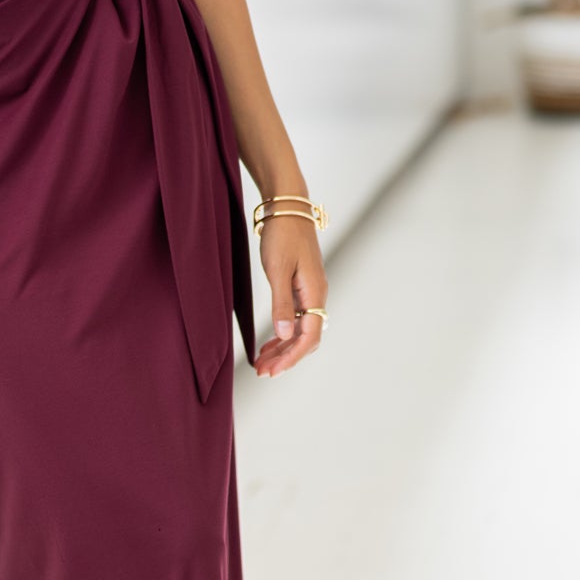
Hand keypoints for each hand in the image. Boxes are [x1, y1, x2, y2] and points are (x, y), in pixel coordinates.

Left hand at [252, 216, 326, 378]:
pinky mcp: (300, 287)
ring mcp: (309, 292)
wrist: (288, 208)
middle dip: (285, 357)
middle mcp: (316, 296)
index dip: (291, 356)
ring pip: (300, 330)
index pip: (309, 336)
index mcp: (315, 293)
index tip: (273, 370)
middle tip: (263, 371)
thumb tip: (285, 334)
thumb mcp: (277, 270)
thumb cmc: (282, 235)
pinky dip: (282, 333)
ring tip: (262, 362)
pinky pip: (295, 318)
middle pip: (306, 338)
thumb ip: (281, 304)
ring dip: (282, 347)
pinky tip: (269, 341)